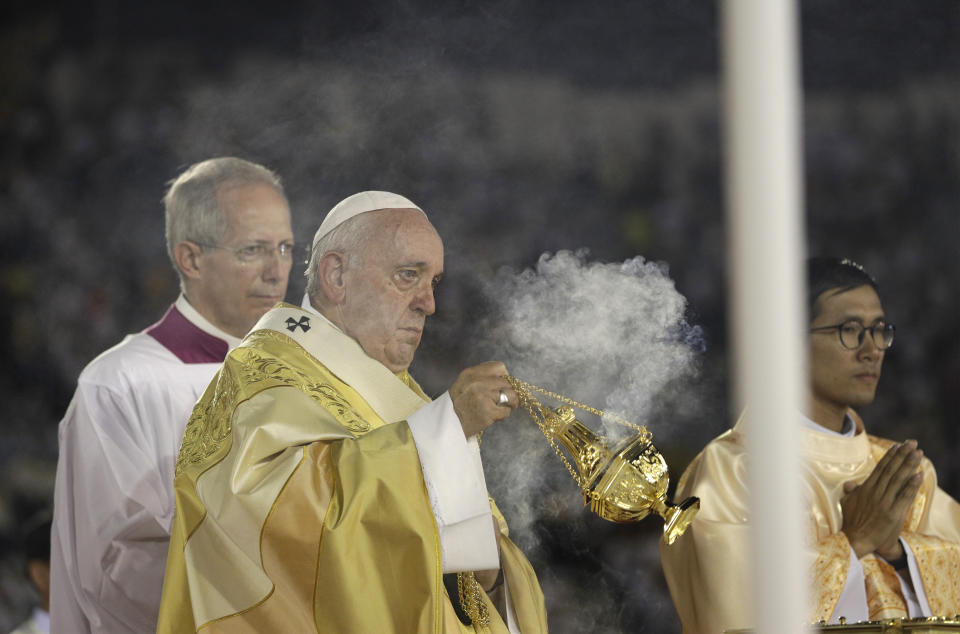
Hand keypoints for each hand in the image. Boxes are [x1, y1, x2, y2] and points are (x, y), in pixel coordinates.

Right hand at [449, 361, 516, 437]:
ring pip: (511, 396)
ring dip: (510, 403)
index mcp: (471, 373)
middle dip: (508, 391)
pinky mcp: (489, 412)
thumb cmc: (458, 403)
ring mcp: (484, 397)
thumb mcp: (463, 382)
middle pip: (507, 382)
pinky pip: (506, 411)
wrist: (448, 423)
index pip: (499, 367)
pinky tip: (494, 416)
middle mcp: (478, 382)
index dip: (504, 376)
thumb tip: (504, 375)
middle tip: (503, 399)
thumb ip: (481, 376)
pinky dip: (503, 414)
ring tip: (502, 407)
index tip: (502, 384)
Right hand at [840, 440, 922, 558]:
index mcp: (866, 489)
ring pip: (898, 480)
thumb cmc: (851, 524)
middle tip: (912, 443)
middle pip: (891, 470)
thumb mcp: (847, 504)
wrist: (855, 541)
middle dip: (903, 455)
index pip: (881, 468)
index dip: (891, 456)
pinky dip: (912, 485)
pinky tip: (919, 475)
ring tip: (918, 453)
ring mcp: (884, 503)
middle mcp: (875, 493)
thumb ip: (851, 492)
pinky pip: (904, 497)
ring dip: (909, 465)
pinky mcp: (893, 514)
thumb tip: (850, 484)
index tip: (899, 446)